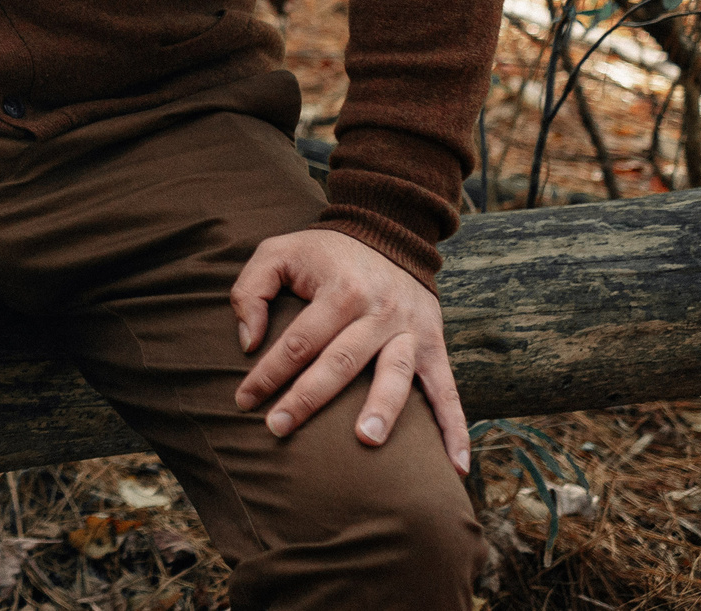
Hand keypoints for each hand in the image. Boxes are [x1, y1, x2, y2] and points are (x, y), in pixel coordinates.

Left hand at [232, 227, 468, 470]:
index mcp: (339, 290)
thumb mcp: (278, 252)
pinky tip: (456, 466)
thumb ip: (250, 290)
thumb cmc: (323, 253)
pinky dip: (455, 428)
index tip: (243, 401)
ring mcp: (410, 330)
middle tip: (278, 429)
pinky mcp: (433, 345)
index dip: (268, 372)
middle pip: (341, 361)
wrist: (389, 234)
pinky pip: (447, 390)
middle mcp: (378, 311)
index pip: (298, 340)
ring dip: (383, 410)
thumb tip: (248, 342)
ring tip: (367, 441)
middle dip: (308, 399)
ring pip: (395, 374)